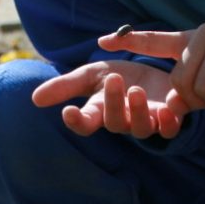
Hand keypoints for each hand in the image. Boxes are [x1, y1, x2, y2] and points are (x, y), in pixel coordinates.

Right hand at [30, 57, 183, 137]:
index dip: (76, 121)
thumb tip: (34, 99)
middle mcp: (123, 120)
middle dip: (113, 102)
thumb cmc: (119, 76)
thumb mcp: (91, 75)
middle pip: (114, 123)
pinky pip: (169, 130)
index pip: (85, 123)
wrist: (154, 73)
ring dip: (138, 111)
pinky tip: (166, 109)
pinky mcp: (169, 119)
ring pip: (141, 128)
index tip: (68, 111)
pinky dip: (168, 123)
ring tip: (135, 89)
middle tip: (113, 78)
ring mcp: (146, 122)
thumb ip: (66, 86)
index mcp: (101, 110)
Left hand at [102, 24, 204, 113]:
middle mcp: (201, 34)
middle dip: (197, 96)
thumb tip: (168, 104)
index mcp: (187, 43)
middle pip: (179, 79)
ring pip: (200, 82)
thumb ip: (183, 97)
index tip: (100, 43)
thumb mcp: (204, 93)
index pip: (152, 41)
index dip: (127, 41)